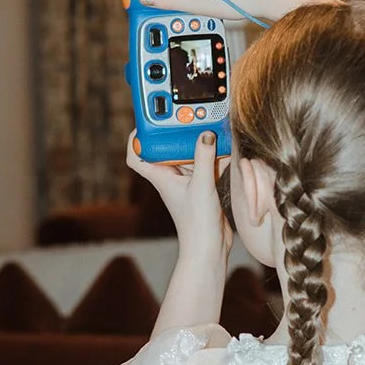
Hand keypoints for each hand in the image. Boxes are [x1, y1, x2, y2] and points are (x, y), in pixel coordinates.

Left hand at [127, 129, 231, 262]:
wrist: (208, 249)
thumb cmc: (196, 224)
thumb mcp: (201, 186)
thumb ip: (203, 158)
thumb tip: (205, 134)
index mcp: (161, 176)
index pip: (137, 154)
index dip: (136, 137)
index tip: (146, 120)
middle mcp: (171, 177)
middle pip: (168, 148)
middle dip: (177, 132)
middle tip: (187, 115)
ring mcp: (186, 182)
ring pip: (189, 155)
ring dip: (199, 142)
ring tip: (210, 126)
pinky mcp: (202, 187)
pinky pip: (206, 164)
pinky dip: (215, 155)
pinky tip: (227, 148)